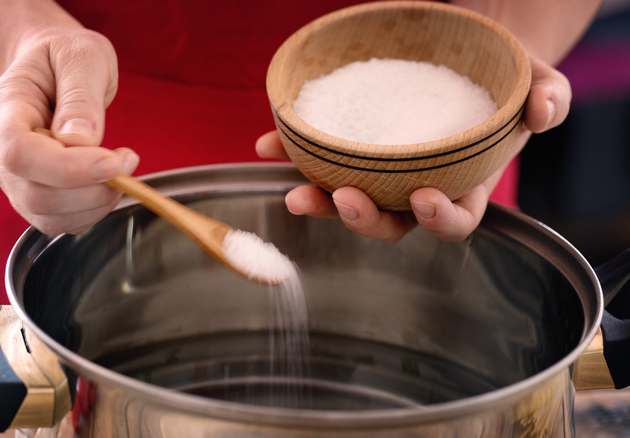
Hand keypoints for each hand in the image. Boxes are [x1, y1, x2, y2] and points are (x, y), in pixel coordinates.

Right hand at [0, 28, 138, 234]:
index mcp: (3, 109)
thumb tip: (82, 140)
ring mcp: (13, 177)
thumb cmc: (64, 56)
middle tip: (127, 160)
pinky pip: (59, 222)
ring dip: (95, 203)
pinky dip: (91, 212)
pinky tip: (106, 183)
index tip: (113, 162)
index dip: (68, 169)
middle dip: (92, 189)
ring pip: (48, 216)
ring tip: (120, 169)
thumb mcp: (82, 56)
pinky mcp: (33, 194)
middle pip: (35, 195)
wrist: (51, 66)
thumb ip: (81, 95)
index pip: (20, 154)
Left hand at [256, 53, 570, 241]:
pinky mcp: (354, 148)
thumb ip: (549, 97)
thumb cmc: (507, 78)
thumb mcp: (539, 81)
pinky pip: (322, 159)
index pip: (454, 221)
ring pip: (349, 200)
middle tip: (344, 199)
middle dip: (365, 219)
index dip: (438, 220)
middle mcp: (419, 186)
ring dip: (319, 200)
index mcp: (465, 183)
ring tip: (294, 189)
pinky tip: (268, 144)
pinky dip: (293, 154)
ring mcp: (383, 171)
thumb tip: (543, 111)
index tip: (421, 200)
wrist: (470, 54)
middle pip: (390, 222)